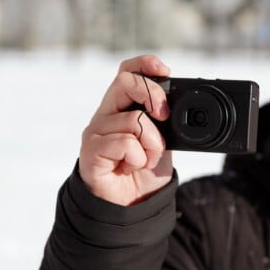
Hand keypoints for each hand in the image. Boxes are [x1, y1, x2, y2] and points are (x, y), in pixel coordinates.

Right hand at [79, 55, 173, 205]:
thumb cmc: (145, 171)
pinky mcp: (90, 153)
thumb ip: (165, 119)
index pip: (126, 71)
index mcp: (121, 106)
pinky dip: (138, 157)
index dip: (144, 64)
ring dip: (152, 144)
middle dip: (153, 95)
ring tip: (145, 159)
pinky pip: (124, 143)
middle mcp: (105, 114)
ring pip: (134, 120)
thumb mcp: (164, 139)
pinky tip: (131, 167)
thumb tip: (178, 103)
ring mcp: (95, 132)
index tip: (165, 71)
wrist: (132, 205)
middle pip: (125, 82)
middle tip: (164, 116)